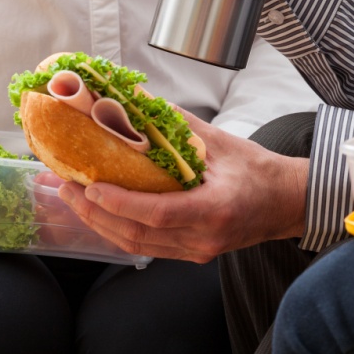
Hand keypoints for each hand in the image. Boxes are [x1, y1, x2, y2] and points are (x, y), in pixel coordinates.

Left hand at [57, 109, 308, 262]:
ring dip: (101, 224)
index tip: (91, 186)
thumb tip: (138, 99)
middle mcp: (204, 237)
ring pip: (138, 246)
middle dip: (95, 213)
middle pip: (138, 235)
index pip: (158, 213)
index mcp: (215, 209)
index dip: (120, 203)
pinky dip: (120, 230)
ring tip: (74, 199)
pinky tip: (101, 213)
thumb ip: (177, 124)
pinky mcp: (192, 254)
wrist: (286, 203)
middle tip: (66, 188)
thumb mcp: (221, 142)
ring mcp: (198, 251)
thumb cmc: (259, 171)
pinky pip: (148, 247)